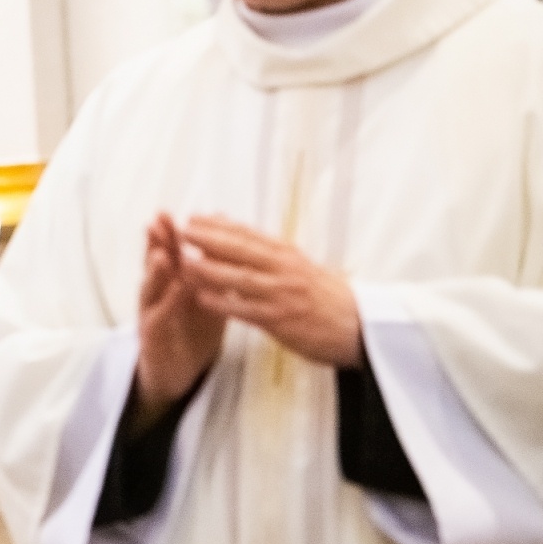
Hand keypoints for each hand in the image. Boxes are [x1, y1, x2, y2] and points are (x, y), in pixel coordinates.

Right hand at [135, 214, 227, 432]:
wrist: (177, 374)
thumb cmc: (192, 333)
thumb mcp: (205, 299)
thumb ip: (211, 274)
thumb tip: (225, 244)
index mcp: (171, 283)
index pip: (170, 252)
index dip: (171, 233)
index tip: (176, 211)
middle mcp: (157, 295)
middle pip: (154, 264)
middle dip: (156, 243)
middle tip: (158, 221)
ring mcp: (151, 315)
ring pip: (150, 289)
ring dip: (154, 271)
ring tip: (161, 254)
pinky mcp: (152, 337)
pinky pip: (158, 318)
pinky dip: (165, 304)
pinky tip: (173, 291)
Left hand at [178, 214, 361, 368]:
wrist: (361, 326)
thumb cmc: (324, 296)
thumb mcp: (297, 265)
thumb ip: (265, 250)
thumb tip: (232, 227)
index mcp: (287, 255)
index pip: (249, 235)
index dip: (220, 225)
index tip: (194, 217)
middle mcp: (285, 270)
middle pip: (243, 251)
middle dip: (211, 240)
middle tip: (183, 231)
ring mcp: (283, 295)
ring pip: (242, 279)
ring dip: (211, 270)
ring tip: (184, 262)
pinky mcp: (282, 321)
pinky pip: (248, 311)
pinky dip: (224, 304)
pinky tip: (202, 299)